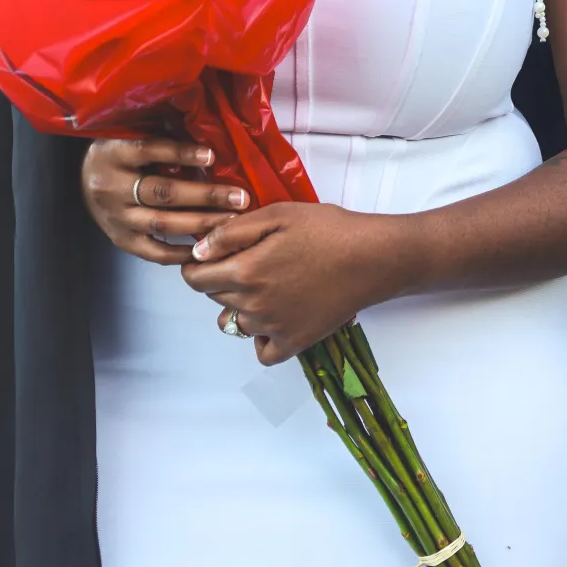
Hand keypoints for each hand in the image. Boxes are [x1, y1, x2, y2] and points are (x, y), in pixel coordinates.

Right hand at [80, 136, 250, 265]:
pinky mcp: (119, 239)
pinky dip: (179, 252)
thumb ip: (160, 136)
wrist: (84, 177)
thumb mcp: (131, 133)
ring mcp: (114, 217)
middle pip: (163, 192)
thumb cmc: (118, 148)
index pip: (150, 150)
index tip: (213, 155)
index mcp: (114, 153)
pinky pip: (151, 251)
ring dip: (200, 223)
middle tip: (240, 198)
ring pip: (162, 223)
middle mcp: (110, 186)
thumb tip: (204, 141)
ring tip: (231, 222)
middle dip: (206, 196)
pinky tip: (204, 247)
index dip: (182, 153)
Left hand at [181, 201, 376, 363]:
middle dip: (219, 279)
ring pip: (234, 322)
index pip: (195, 278)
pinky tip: (272, 316)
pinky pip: (262, 352)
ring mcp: (273, 328)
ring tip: (264, 285)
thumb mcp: (276, 215)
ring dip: (239, 305)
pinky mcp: (295, 342)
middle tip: (247, 259)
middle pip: (214, 297)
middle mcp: (254, 305)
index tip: (210, 254)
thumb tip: (198, 251)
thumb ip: (231, 233)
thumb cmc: (327, 230)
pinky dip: (260, 338)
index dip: (196, 264)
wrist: (372, 258)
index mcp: (245, 272)